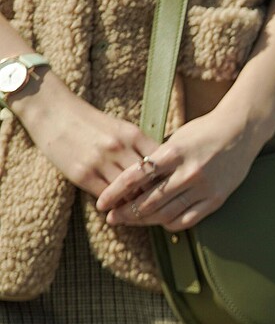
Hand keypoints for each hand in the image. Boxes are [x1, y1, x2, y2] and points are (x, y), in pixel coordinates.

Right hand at [17, 88, 160, 198]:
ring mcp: (100, 162)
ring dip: (137, 204)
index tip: (174, 188)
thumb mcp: (121, 128)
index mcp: (133, 135)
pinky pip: (107, 196)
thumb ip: (141, 146)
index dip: (170, 177)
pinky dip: (116, 204)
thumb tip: (163, 169)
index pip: (162, 163)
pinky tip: (121, 209)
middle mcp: (119, 148)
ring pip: (129, 192)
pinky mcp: (82, 174)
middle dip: (157, 195)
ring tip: (143, 212)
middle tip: (164, 207)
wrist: (52, 111)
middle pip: (148, 180)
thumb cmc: (91, 121)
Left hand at [96, 105, 263, 231]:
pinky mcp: (216, 198)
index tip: (102, 203)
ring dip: (144, 220)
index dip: (114, 192)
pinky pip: (187, 220)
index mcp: (174, 153)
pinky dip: (170, 223)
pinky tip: (161, 220)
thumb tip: (132, 179)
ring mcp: (204, 187)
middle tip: (111, 218)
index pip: (135, 178)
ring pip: (166, 214)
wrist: (242, 130)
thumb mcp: (177, 138)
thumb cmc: (205, 131)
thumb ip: (157, 159)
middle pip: (148, 201)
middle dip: (125, 212)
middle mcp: (188, 172)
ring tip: (131, 221)